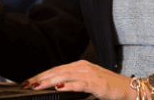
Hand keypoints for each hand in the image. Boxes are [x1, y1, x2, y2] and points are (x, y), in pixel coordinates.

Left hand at [20, 61, 136, 99]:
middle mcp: (82, 67)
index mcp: (79, 65)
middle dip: (40, 78)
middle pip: (57, 71)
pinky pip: (80, 84)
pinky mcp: (97, 83)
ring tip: (36, 86)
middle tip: (26, 84)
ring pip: (65, 76)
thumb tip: (55, 87)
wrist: (127, 88)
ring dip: (49, 81)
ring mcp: (90, 74)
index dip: (40, 75)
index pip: (55, 69)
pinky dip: (68, 85)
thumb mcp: (87, 82)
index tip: (27, 81)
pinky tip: (58, 87)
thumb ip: (72, 82)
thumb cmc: (108, 86)